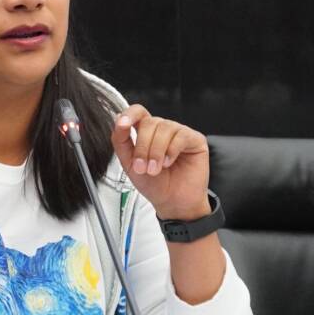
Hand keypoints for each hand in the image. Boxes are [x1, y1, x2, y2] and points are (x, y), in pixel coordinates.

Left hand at [111, 105, 208, 219]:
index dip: (129, 115)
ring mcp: (179, 133)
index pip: (138, 112)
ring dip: (155, 151)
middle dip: (142, 147)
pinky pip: (180, 136)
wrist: (172, 202)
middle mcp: (162, 129)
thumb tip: (118, 121)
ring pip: (164, 128)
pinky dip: (171, 151)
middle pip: (149, 122)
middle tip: (142, 167)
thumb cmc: (154, 184)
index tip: (122, 125)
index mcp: (146, 132)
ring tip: (154, 169)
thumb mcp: (128, 163)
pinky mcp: (194, 139)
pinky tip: (168, 163)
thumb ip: (121, 141)